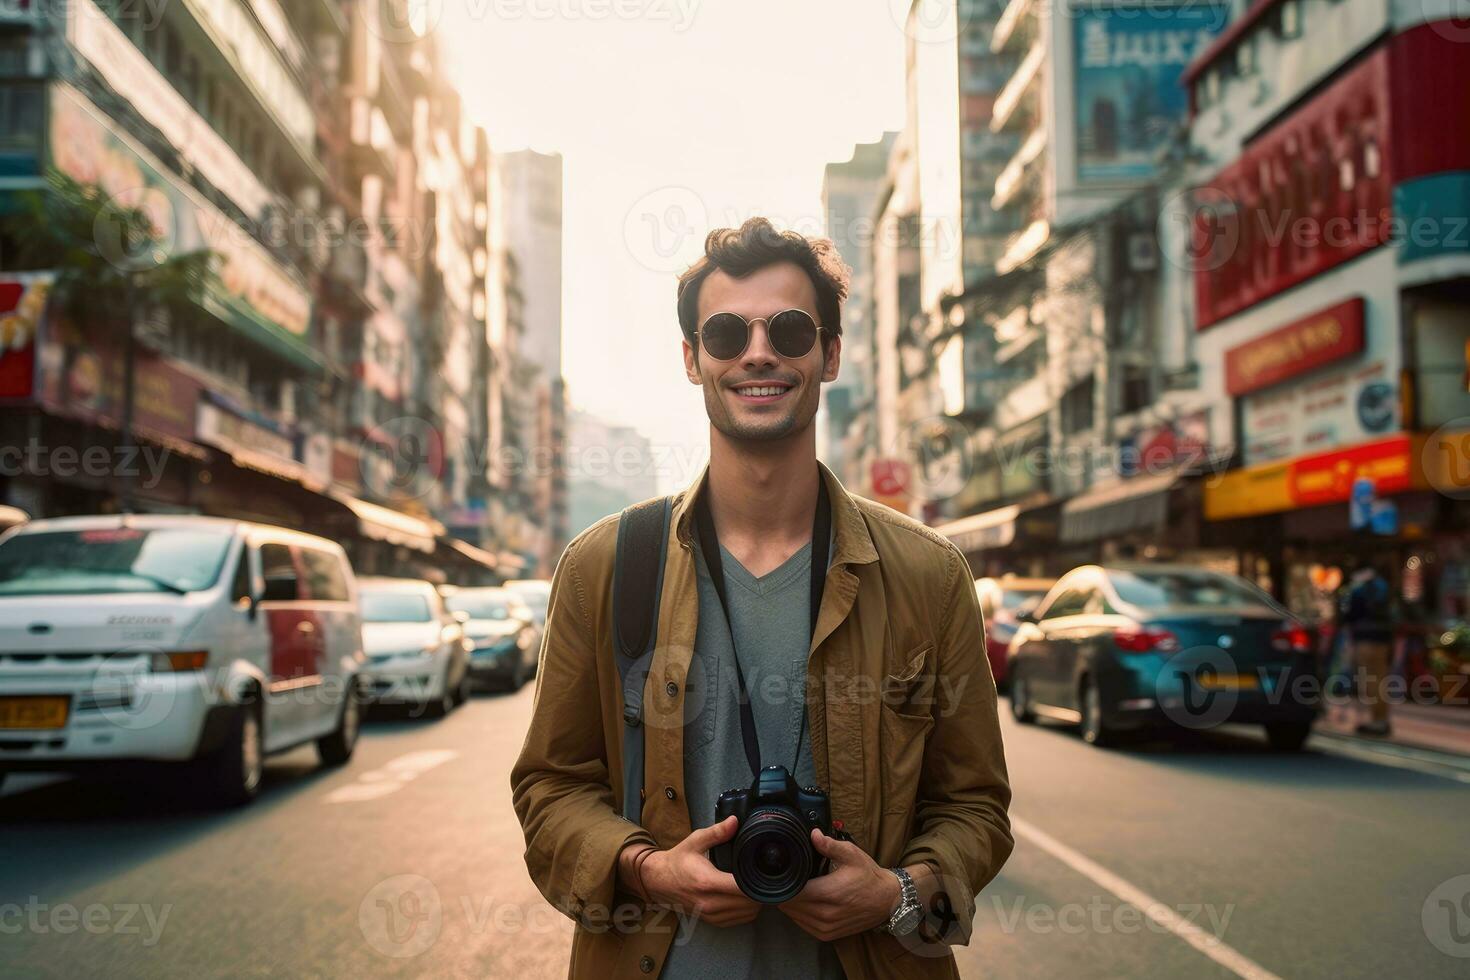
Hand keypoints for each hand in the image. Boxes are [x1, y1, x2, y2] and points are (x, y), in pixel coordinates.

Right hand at [638, 815, 760, 926]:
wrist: (658, 881)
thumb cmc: (678, 860)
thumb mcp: (695, 841)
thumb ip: (717, 832)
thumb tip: (736, 821)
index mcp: (708, 882)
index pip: (743, 888)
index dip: (759, 881)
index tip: (766, 870)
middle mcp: (710, 903)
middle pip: (750, 903)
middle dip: (760, 889)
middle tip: (763, 875)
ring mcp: (711, 915)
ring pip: (748, 914)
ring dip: (756, 901)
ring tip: (755, 884)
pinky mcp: (712, 921)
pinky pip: (739, 920)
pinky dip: (747, 910)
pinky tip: (746, 896)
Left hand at [778, 828, 901, 940]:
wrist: (887, 900)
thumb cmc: (868, 876)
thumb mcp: (852, 854)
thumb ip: (830, 845)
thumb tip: (813, 834)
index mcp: (829, 893)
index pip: (792, 891)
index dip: (784, 881)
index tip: (784, 871)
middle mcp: (825, 914)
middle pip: (789, 904)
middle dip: (787, 890)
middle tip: (789, 878)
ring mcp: (825, 927)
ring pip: (793, 915)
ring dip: (791, 903)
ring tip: (797, 889)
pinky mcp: (827, 935)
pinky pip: (802, 925)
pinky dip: (799, 914)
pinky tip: (805, 902)